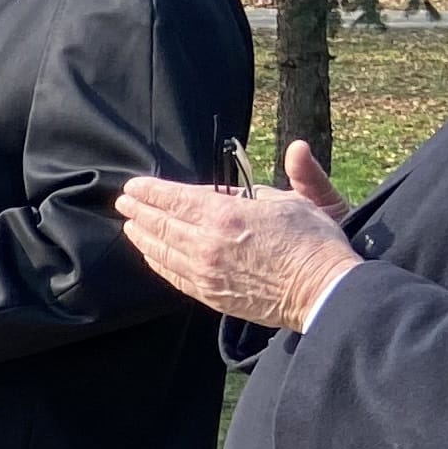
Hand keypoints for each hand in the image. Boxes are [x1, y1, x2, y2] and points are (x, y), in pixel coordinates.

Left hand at [116, 142, 360, 328]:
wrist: (323, 291)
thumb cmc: (314, 243)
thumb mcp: (298, 200)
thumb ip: (279, 178)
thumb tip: (285, 153)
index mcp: (225, 215)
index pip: (175, 199)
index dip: (151, 191)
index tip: (134, 185)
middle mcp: (207, 244)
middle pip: (161, 224)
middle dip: (139, 211)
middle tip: (124, 202)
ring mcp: (206, 272)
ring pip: (162, 251)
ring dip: (142, 236)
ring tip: (130, 225)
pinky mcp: (210, 295)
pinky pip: (173, 276)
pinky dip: (157, 262)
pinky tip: (151, 254)